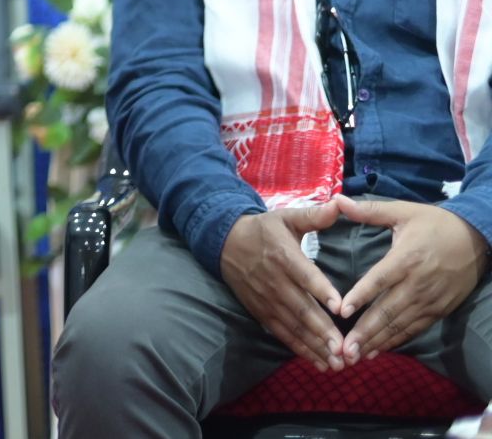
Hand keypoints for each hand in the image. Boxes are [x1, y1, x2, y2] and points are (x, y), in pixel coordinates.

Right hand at [221, 201, 348, 369]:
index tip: (340, 307)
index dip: (321, 291)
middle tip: (343, 349)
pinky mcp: (260, 310)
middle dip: (322, 330)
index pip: (305, 275)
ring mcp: (266, 298)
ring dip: (313, 345)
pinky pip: (280, 332)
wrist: (224, 241)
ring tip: (335, 362)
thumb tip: (341, 204)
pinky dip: (298, 348)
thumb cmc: (264, 230)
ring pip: (292, 325)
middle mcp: (275, 280)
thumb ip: (315, 216)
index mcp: (284, 255)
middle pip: (300, 307)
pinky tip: (318, 362)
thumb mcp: (287, 217)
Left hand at [334, 195, 490, 361]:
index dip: (360, 296)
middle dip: (365, 332)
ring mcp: (430, 300)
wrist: (477, 238)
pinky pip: (415, 328)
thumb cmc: (434, 223)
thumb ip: (369, 210)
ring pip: (400, 325)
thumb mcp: (403, 211)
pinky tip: (379, 350)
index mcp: (406, 259)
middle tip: (344, 350)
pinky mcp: (440, 309)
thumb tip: (337, 199)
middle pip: (388, 311)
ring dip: (378, 342)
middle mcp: (417, 284)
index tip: (341, 312)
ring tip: (356, 356)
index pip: (379, 281)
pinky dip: (397, 340)